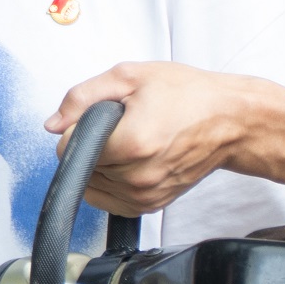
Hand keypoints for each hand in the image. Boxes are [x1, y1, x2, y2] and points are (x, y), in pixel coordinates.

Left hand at [46, 63, 256, 214]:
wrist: (230, 121)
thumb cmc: (190, 95)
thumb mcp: (131, 77)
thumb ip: (83, 97)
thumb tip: (54, 123)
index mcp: (132, 144)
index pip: (69, 148)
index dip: (77, 127)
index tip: (100, 116)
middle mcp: (137, 177)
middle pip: (81, 166)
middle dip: (91, 143)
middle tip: (122, 124)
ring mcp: (144, 196)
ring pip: (91, 185)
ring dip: (100, 163)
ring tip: (131, 140)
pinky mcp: (149, 206)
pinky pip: (108, 199)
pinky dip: (110, 180)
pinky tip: (130, 160)